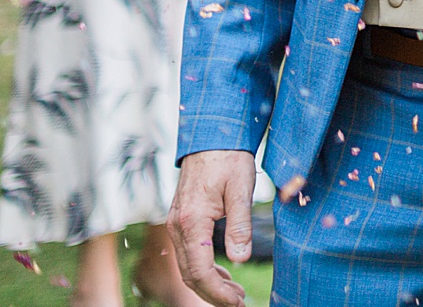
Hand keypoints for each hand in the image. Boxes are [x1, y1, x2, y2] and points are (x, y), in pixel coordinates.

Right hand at [168, 149, 255, 305]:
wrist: (211, 136)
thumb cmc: (229, 159)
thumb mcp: (241, 189)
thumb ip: (240, 225)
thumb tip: (240, 259)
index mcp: (192, 221)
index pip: (199, 271)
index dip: (217, 292)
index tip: (237, 302)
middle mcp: (177, 226)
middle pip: (190, 274)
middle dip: (213, 294)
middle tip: (238, 302)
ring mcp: (176, 224)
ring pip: (188, 266)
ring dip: (209, 284)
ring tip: (234, 293)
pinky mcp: (181, 221)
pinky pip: (189, 253)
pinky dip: (204, 269)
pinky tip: (223, 274)